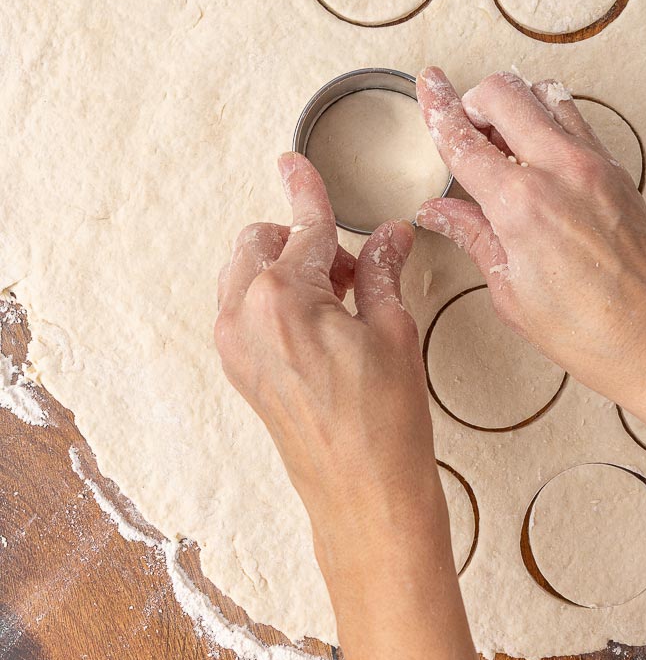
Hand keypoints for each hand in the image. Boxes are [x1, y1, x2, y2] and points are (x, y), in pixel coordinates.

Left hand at [214, 152, 443, 584]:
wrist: (364, 497)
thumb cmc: (385, 424)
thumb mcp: (393, 331)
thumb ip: (379, 271)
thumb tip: (388, 235)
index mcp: (284, 297)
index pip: (302, 225)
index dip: (307, 189)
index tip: (293, 162)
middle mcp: (246, 316)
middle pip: (262, 243)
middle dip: (303, 241)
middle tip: (351, 268)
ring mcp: (237, 347)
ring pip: (247, 274)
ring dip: (287, 269)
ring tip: (340, 301)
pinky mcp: (240, 372)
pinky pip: (243, 310)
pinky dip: (274, 300)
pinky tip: (320, 325)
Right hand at [415, 66, 645, 411]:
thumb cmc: (591, 332)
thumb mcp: (511, 292)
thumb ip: (473, 237)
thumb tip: (436, 213)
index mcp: (521, 204)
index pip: (463, 138)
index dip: (436, 107)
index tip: (426, 83)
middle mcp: (559, 170)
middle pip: (504, 93)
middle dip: (474, 99)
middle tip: (463, 127)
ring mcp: (594, 165)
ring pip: (544, 94)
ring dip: (515, 103)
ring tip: (501, 139)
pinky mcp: (617, 171)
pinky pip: (576, 121)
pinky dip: (550, 120)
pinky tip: (539, 154)